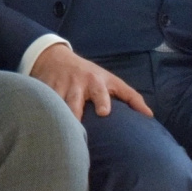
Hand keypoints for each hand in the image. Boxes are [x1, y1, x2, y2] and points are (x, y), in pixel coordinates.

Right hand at [30, 43, 153, 121]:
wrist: (54, 57)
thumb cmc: (89, 74)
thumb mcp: (110, 80)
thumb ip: (130, 96)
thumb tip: (149, 116)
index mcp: (94, 82)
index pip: (99, 91)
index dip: (102, 100)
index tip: (103, 112)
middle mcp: (76, 84)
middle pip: (74, 101)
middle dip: (75, 112)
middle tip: (77, 124)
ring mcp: (57, 87)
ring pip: (56, 104)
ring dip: (57, 117)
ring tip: (58, 132)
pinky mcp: (42, 90)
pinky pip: (42, 103)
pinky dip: (41, 112)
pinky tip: (42, 125)